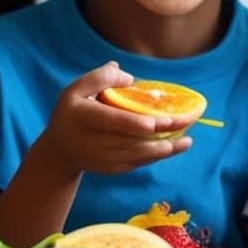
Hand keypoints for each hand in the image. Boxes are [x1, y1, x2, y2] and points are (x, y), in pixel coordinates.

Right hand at [37, 62, 192, 175]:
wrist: (60, 151)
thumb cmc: (72, 113)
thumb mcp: (77, 89)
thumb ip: (101, 78)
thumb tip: (129, 78)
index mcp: (83, 117)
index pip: (114, 121)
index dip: (138, 123)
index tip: (161, 121)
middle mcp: (92, 142)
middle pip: (132, 140)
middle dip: (161, 134)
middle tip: (185, 122)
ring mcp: (103, 159)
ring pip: (138, 155)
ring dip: (165, 148)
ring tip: (187, 141)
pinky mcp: (113, 169)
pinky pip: (138, 162)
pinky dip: (156, 155)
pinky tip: (174, 146)